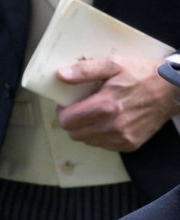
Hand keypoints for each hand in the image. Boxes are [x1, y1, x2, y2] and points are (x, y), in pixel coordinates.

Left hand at [56, 55, 179, 151]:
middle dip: (73, 121)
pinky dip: (101, 135)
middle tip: (82, 108)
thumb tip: (61, 75)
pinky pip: (103, 145)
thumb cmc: (142, 74)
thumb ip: (85, 71)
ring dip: (86, 129)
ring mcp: (121, 138)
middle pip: (74, 134)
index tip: (68, 104)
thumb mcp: (114, 64)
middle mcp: (111, 127)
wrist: (173, 90)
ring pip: (87, 141)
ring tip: (97, 113)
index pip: (66, 121)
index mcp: (104, 107)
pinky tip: (110, 121)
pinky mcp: (129, 145)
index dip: (63, 112)